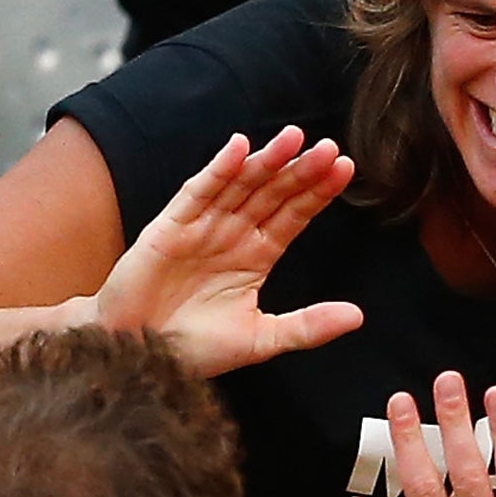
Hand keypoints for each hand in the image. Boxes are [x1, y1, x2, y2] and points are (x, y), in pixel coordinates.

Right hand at [94, 126, 360, 376]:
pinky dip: (218, 170)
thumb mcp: (260, 340)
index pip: (293, 215)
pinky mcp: (171, 226)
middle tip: (329, 148)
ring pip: (241, 185)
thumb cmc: (193, 349)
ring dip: (266, 161)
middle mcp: (232, 234)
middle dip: (300, 171)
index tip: (344, 169)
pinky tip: (239, 148)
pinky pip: (198, 192)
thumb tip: (357, 317)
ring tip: (294, 138)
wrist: (138, 357)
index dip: (317, 192)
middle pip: (273, 193)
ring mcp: (202, 226)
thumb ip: (308, 326)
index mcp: (256, 256)